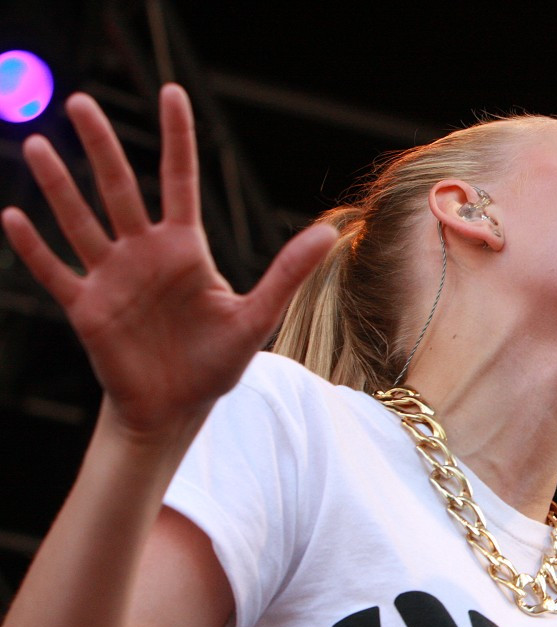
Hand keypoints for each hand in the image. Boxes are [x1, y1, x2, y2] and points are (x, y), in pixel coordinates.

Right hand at [2, 85, 336, 436]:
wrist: (176, 408)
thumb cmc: (216, 362)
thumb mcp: (256, 316)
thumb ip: (287, 272)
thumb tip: (330, 232)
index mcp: (185, 249)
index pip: (178, 180)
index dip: (176, 137)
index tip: (172, 92)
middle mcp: (145, 253)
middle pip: (119, 188)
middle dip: (101, 146)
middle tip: (79, 102)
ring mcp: (112, 277)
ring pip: (81, 221)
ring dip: (58, 186)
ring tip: (38, 145)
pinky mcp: (87, 308)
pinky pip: (55, 271)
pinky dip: (34, 248)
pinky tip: (12, 215)